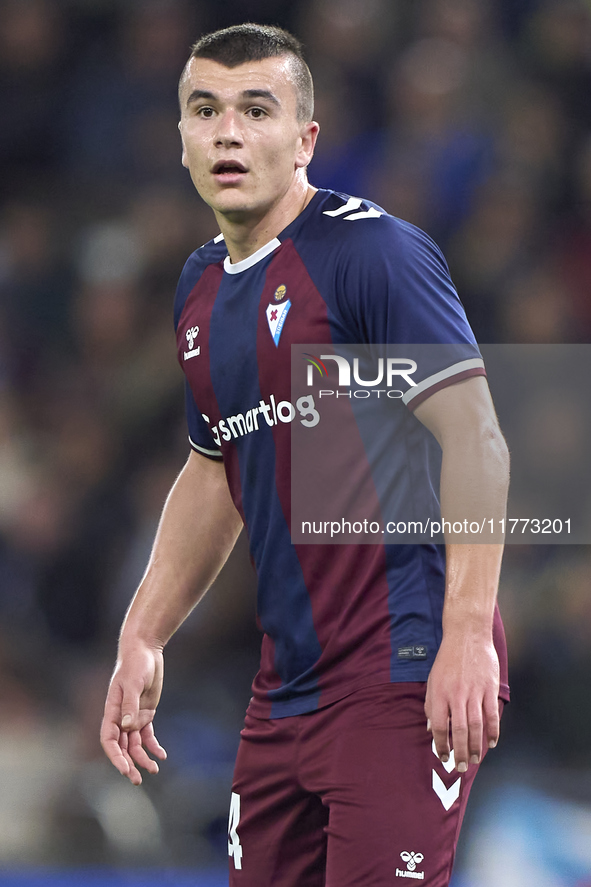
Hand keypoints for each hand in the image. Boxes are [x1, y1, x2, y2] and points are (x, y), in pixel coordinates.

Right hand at [100, 642, 166, 784]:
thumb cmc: (135, 664)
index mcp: (112, 711)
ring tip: (154, 770)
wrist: (145, 651)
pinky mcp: (146, 713)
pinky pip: (148, 734)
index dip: (115, 756)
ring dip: (142, 758)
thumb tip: (127, 726)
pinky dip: (153, 746)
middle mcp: (121, 717)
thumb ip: (129, 704)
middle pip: (122, 747)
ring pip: (135, 744)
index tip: (125, 769)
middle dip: (128, 764)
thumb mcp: (132, 682)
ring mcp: (133, 716)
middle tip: (137, 780)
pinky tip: (162, 755)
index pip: (109, 739)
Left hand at [425, 631, 499, 771]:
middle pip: (458, 730)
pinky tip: (492, 743)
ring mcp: (474, 692)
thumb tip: (431, 728)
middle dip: (460, 752)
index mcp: (440, 693)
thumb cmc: (448, 659)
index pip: (439, 726)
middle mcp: (457, 695)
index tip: (443, 757)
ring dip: (476, 745)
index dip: (441, 745)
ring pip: (476, 726)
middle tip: (461, 767)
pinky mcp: (489, 688)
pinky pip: (491, 714)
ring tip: (475, 759)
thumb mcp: (433, 680)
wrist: (467, 636)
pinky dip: (493, 731)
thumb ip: (431, 704)